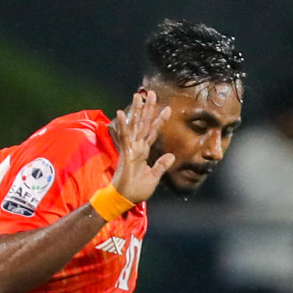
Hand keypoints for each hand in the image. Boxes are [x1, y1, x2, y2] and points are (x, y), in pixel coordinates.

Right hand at [108, 90, 174, 205]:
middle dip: (148, 108)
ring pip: (135, 125)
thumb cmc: (136, 189)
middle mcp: (137, 147)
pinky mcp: (125, 153)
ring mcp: (130, 149)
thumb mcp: (154, 176)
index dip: (160, 120)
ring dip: (136, 110)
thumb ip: (161, 165)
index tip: (167, 108)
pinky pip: (124, 137)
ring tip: (138, 95)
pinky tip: (121, 112)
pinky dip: (122, 125)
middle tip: (152, 93)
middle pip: (144, 123)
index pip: (152, 132)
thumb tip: (171, 156)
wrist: (125, 199)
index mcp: (143, 151)